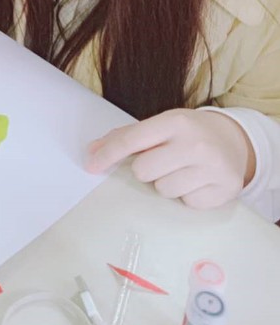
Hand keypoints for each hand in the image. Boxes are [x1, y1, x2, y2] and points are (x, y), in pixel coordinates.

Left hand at [86, 108, 255, 208]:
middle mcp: (195, 143)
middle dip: (147, 170)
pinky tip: (197, 181)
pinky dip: (187, 195)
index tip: (91, 166)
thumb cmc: (188, 133)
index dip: (108, 154)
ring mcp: (213, 168)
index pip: (132, 140)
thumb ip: (127, 137)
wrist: (233, 140)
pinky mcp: (226, 190)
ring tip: (182, 170)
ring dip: (167, 183)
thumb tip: (92, 152)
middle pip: (144, 171)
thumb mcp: (161, 125)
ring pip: (164, 190)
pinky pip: (187, 203)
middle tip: (162, 161)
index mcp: (175, 121)